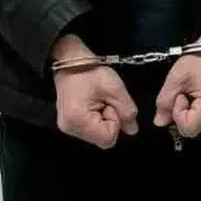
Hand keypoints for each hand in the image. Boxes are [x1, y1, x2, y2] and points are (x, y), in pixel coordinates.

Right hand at [52, 35, 138, 149]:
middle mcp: (70, 129)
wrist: (69, 61)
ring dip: (103, 121)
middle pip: (103, 139)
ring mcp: (67, 128)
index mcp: (78, 121)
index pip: (109, 138)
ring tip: (98, 101)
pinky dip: (96, 120)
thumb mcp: (115, 89)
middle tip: (104, 101)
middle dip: (109, 121)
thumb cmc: (90, 71)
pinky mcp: (68, 124)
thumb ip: (127, 111)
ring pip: (98, 135)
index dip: (115, 121)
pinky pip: (91, 130)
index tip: (109, 103)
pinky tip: (93, 105)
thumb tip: (132, 130)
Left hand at [153, 20, 200, 140]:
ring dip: (188, 112)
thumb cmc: (198, 59)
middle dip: (182, 114)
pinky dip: (196, 110)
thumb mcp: (175, 79)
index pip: (187, 128)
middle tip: (184, 92)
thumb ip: (165, 102)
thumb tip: (159, 123)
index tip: (180, 94)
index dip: (178, 114)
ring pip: (197, 125)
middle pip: (192, 128)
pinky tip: (198, 95)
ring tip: (192, 92)